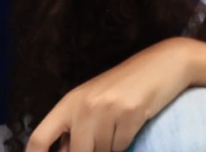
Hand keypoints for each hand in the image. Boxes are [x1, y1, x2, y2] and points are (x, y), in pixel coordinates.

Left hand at [29, 39, 202, 151]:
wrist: (166, 62)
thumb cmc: (127, 84)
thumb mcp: (94, 101)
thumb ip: (75, 127)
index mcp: (69, 102)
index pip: (39, 139)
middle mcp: (85, 105)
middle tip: (102, 141)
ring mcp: (108, 109)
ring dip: (110, 148)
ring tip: (119, 126)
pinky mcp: (131, 113)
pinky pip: (121, 146)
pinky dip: (126, 142)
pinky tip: (132, 123)